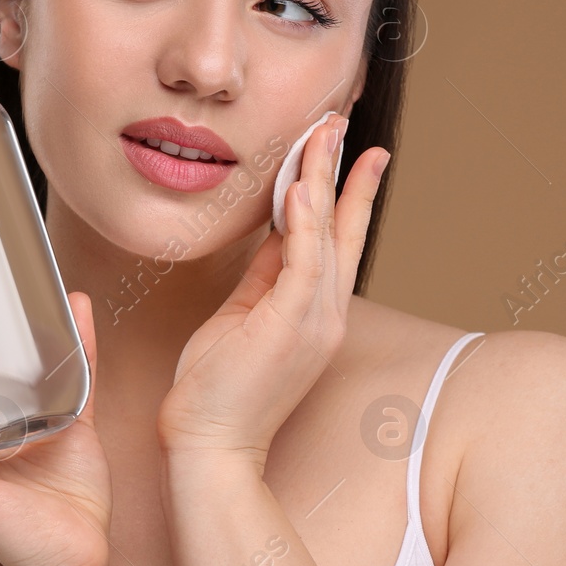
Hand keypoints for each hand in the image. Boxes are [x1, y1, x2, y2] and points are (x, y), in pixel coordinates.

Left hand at [156, 112, 389, 461]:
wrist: (211, 445)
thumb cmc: (219, 388)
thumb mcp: (244, 316)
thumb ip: (265, 273)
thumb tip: (275, 228)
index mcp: (316, 311)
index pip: (338, 238)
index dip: (347, 191)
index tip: (355, 150)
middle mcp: (327, 313)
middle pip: (342, 227)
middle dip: (342, 169)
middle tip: (341, 120)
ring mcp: (314, 321)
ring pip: (326, 235)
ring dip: (324, 180)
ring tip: (323, 134)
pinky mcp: (290, 327)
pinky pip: (302, 263)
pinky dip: (303, 223)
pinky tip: (298, 189)